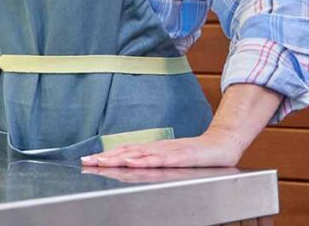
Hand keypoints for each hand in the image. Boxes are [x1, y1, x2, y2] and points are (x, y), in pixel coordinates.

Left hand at [80, 127, 244, 167]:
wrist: (221, 144)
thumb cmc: (194, 153)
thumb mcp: (168, 158)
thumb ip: (150, 160)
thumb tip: (128, 163)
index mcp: (152, 149)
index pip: (124, 151)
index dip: (105, 155)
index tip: (86, 160)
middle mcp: (157, 148)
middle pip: (127, 152)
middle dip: (106, 157)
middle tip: (87, 161)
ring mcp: (170, 151)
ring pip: (141, 155)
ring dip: (121, 158)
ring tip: (104, 161)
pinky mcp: (184, 157)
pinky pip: (164, 159)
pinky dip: (149, 160)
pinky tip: (137, 161)